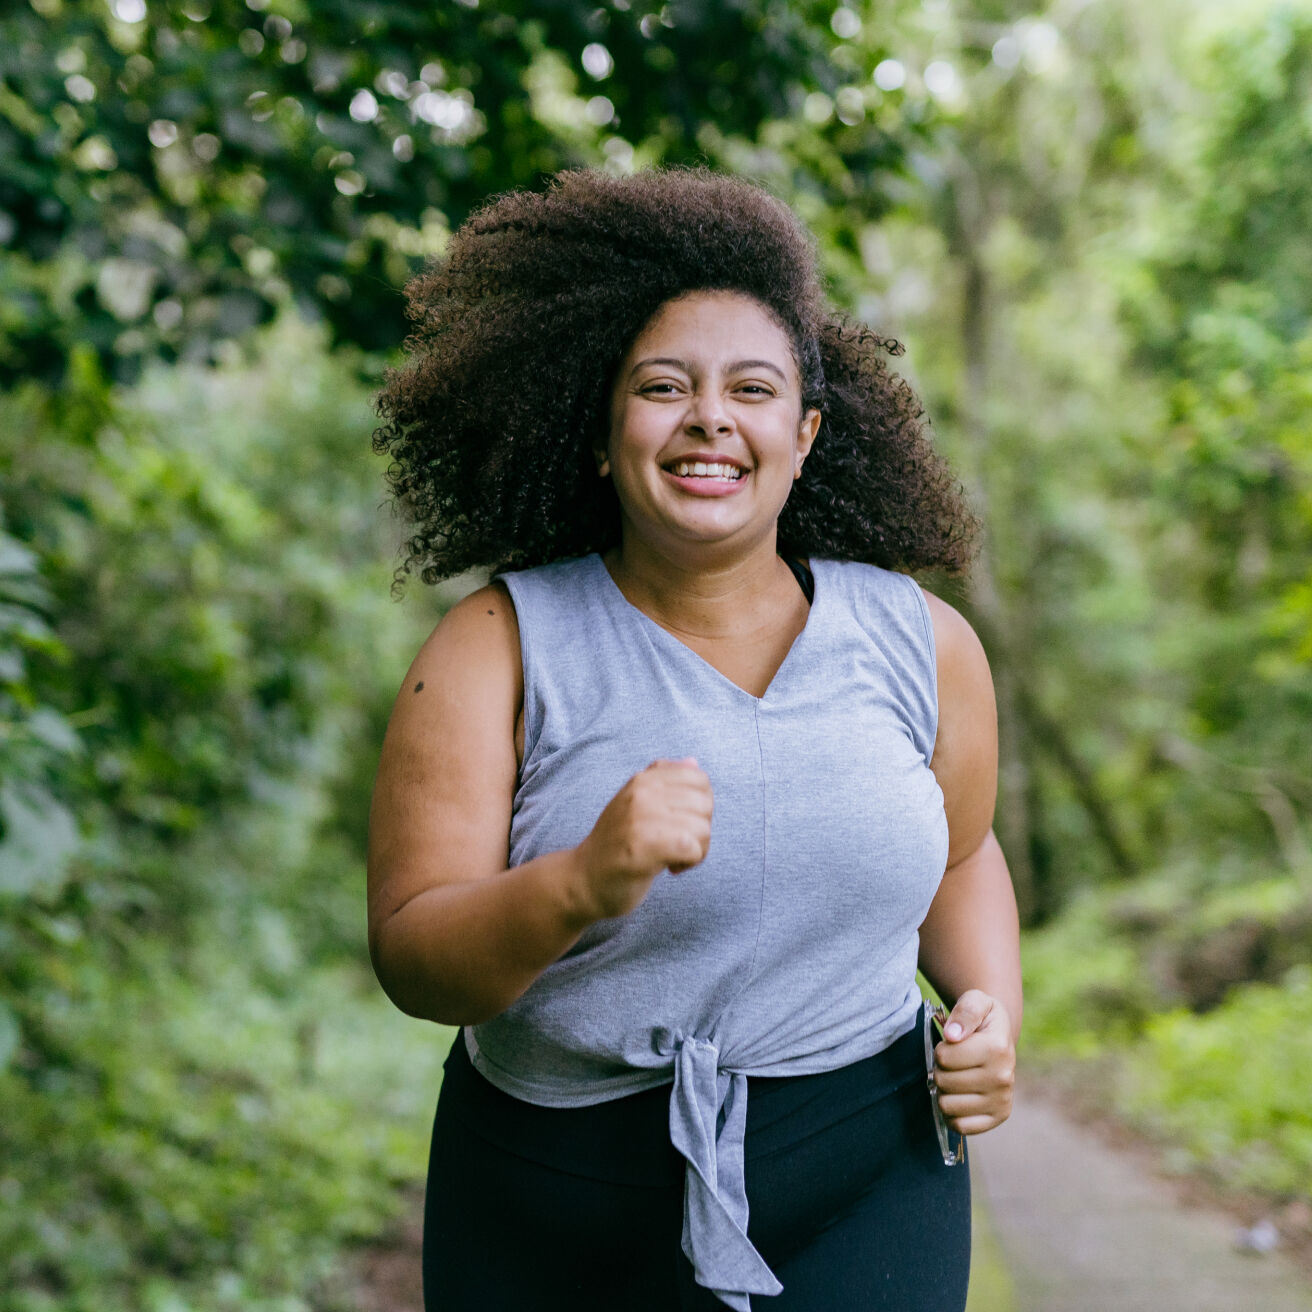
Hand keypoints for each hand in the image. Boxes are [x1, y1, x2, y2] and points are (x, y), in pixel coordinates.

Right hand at [573, 758, 712, 920]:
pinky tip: (671, 868)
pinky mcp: (644, 847)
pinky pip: (692, 848)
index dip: (700, 805)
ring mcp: (641, 818)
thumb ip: (664, 783)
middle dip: (701, 829)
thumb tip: (693, 762)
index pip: (699, 778)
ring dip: (696, 850)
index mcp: (643, 779)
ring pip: (702, 828)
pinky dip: (689, 863)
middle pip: (705, 803)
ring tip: (673, 858)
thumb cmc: (616, 845)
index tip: (682, 823)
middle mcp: (642, 792)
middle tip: (678, 846)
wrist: (583, 880)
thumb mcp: (636, 805)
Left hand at [932, 989, 1015, 1134]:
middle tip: (953, 1062)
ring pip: (948, 1105)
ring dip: (944, 1092)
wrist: (1000, 1036)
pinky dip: (952, 1114)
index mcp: (997, 1048)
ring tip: (956, 1078)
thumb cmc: (982, 1018)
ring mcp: (1002, 1100)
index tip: (952, 1043)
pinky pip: (961, 1126)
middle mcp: (1003, 1077)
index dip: (940, 1049)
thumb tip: (952, 1035)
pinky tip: (958, 1097)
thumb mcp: (975, 1001)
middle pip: (943, 1082)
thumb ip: (964, 1011)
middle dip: (940, 1070)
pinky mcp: (998, 1116)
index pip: (943, 1057)